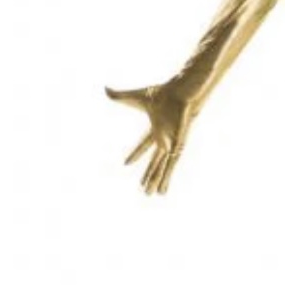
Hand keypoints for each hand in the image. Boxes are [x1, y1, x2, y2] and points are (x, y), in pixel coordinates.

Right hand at [105, 79, 196, 194]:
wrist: (180, 93)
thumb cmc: (162, 93)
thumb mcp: (136, 97)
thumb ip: (119, 96)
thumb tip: (104, 89)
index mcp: (156, 128)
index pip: (144, 144)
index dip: (136, 154)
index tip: (126, 163)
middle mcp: (164, 138)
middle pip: (155, 161)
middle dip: (149, 175)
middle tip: (143, 190)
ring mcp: (172, 143)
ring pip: (163, 166)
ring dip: (157, 180)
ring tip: (153, 195)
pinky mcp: (177, 146)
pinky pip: (171, 165)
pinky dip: (167, 175)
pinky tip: (164, 187)